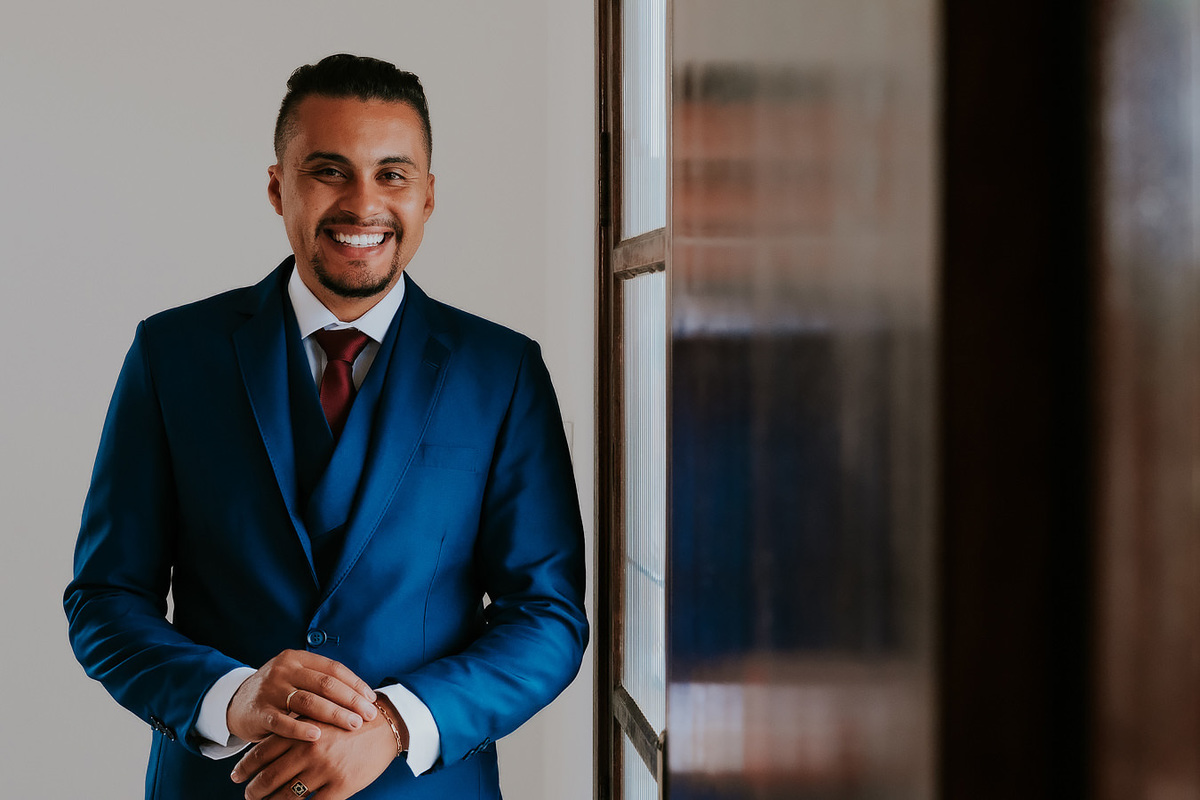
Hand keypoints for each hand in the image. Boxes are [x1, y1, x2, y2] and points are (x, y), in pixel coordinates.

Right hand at [227, 649, 377, 743]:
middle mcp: (284, 670)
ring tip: (353, 725)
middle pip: (325, 684)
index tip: (371, 699)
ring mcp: (270, 689)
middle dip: (350, 700)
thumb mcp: (296, 678)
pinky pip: (282, 722)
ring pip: (308, 701)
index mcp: (297, 658)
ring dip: (334, 714)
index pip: (333, 669)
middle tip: (368, 715)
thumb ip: (321, 682)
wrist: (236, 702)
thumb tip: (363, 695)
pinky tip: (318, 736)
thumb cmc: (277, 692)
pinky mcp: (258, 711)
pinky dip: (301, 729)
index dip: (355, 683)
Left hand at [230, 696, 402, 799]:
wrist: (387, 725)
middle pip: (269, 778)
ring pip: (286, 796)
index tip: (235, 776)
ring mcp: (325, 770)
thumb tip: (268, 745)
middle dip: (253, 790)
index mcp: (302, 730)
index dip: (245, 766)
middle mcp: (310, 750)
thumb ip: (296, 726)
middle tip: (248, 795)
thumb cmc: (351, 718)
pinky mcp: (342, 786)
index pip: (262, 752)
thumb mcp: (321, 714)